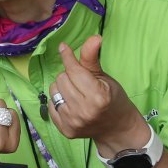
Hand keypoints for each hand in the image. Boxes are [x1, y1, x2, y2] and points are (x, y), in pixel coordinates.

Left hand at [47, 36, 146, 154]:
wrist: (117, 128)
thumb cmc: (112, 99)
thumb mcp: (105, 78)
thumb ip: (92, 58)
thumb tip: (94, 37)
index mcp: (98, 96)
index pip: (74, 70)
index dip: (68, 57)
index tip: (64, 48)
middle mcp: (84, 111)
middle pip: (62, 78)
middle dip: (70, 76)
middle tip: (82, 82)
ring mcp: (73, 122)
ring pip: (54, 90)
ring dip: (62, 88)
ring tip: (76, 93)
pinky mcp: (65, 130)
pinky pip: (50, 105)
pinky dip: (58, 101)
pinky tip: (71, 104)